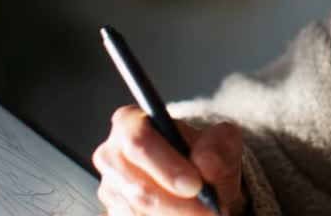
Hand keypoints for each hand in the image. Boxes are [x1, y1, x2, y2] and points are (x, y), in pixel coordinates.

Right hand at [94, 104, 246, 214]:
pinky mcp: (115, 211)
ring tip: (201, 213)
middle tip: (208, 209)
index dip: (167, 166)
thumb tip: (205, 164)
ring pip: (139, 213)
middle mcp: (111, 156)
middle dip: (177, 203)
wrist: (197, 179)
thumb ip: (217, 147)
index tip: (196, 185)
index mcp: (129, 123)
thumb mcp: (220, 141)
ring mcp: (110, 188)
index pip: (139, 141)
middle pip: (139, 188)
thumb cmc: (202, 155)